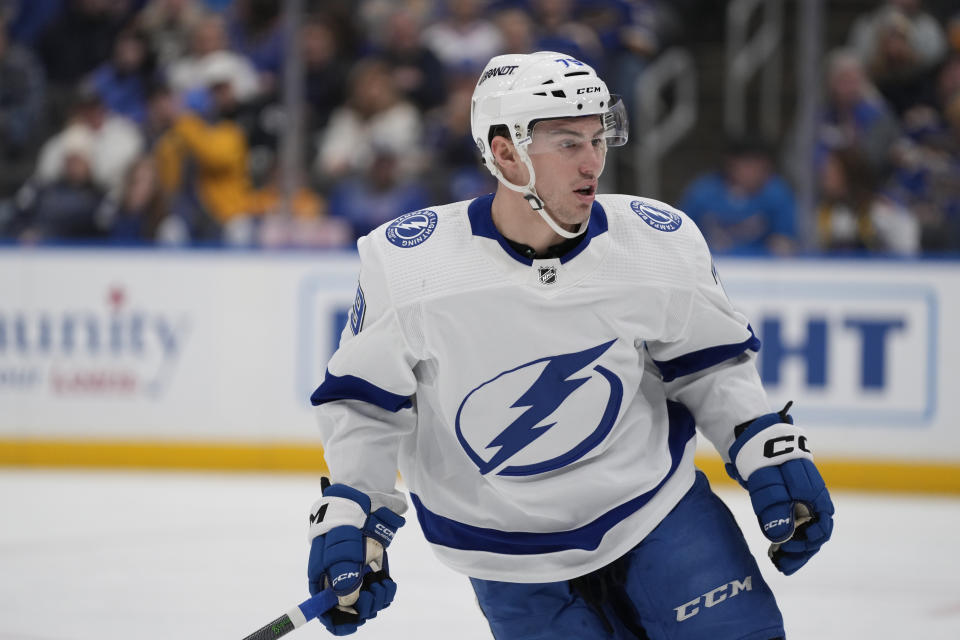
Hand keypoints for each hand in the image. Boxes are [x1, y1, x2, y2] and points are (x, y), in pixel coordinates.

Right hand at [307, 479, 404, 634]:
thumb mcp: (341, 554)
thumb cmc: (344, 528)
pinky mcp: (373, 573)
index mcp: (323, 583)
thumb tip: (349, 604)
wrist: (362, 507)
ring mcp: (357, 580)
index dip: (340, 622)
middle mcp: (339, 585)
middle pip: (350, 613)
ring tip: (381, 585)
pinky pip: (380, 594)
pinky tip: (387, 583)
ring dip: (377, 600)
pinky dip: (386, 592)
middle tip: (372, 593)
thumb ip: (343, 581)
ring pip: (368, 605)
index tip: (356, 619)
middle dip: (364, 608)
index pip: (326, 614)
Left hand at [726, 403, 833, 574]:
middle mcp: (813, 497)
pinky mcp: (792, 498)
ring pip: (807, 529)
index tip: (786, 548)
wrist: (752, 435)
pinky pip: (797, 522)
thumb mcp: (765, 482)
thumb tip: (780, 536)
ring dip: (796, 548)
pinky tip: (777, 550)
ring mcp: (803, 498)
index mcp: (813, 492)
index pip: (822, 527)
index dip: (807, 543)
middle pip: (816, 532)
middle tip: (782, 564)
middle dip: (801, 551)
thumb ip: (774, 508)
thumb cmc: (760, 457)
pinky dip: (789, 537)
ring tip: (780, 562)